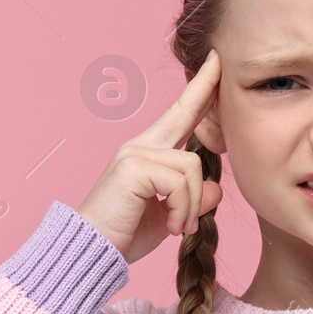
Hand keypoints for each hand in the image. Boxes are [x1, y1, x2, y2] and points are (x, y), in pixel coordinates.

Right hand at [76, 48, 225, 263]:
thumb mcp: (170, 217)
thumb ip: (192, 200)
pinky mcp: (133, 167)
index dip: (199, 89)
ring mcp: (134, 153)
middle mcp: (139, 146)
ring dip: (192, 204)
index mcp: (147, 153)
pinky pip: (179, 183)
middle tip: (219, 60)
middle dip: (205, 88)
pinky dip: (183, 210)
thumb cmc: (125, 234)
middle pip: (184, 114)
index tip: (215, 63)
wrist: (94, 253)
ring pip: (191, 166)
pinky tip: (173, 227)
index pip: (179, 115)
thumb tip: (216, 188)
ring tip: (181, 227)